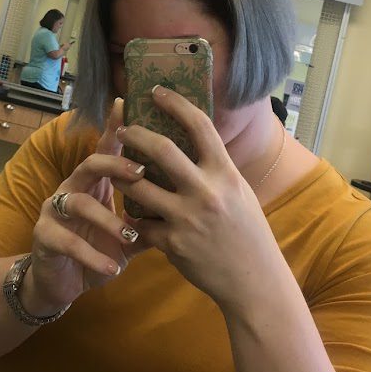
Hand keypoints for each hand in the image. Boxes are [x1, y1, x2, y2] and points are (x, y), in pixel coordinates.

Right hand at [26, 99, 143, 313]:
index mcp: (95, 181)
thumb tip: (189, 198)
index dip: (116, 127)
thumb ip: (150, 213)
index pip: (108, 148)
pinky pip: (67, 241)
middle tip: (141, 173)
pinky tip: (113, 268)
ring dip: (107, 220)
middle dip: (115, 165)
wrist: (62, 282)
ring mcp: (55, 210)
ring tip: (130, 236)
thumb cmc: (98, 247)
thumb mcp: (128, 231)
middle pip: (91, 163)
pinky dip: (93, 255)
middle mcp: (72, 187)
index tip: (129, 105)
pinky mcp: (44, 236)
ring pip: (78, 203)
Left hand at [110, 86, 280, 313]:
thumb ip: (215, 168)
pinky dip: (134, 216)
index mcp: (225, 173)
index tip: (157, 91)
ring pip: (138, 187)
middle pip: (161, 150)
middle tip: (122, 130)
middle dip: (135, 135)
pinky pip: (141, 223)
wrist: (254, 281)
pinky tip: (131, 213)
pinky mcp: (172, 244)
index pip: (199, 125)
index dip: (176, 103)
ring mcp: (187, 219)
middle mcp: (206, 192)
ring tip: (116, 169)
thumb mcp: (238, 191)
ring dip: (122, 176)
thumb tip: (190, 139)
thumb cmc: (247, 231)